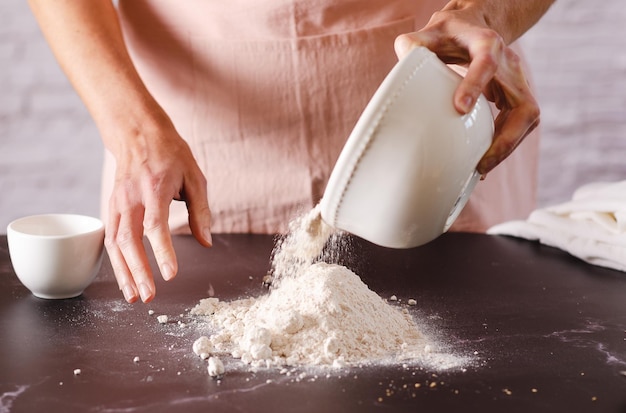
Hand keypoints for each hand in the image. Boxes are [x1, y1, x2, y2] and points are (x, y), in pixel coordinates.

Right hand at [104, 113, 211, 302]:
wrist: (138, 133)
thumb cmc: (172, 155)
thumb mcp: (195, 178)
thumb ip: (201, 212)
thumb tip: (206, 243)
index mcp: (155, 189)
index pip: (156, 226)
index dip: (162, 252)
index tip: (171, 275)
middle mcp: (131, 198)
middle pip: (129, 240)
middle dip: (139, 271)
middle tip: (150, 297)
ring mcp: (117, 203)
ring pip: (115, 243)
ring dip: (124, 272)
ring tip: (134, 297)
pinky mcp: (111, 207)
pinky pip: (110, 238)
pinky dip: (116, 261)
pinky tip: (125, 279)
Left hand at [394, 6, 539, 174]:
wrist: (471, 30)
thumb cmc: (448, 35)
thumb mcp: (429, 32)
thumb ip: (413, 43)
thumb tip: (404, 59)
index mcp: (487, 43)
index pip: (486, 62)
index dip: (475, 84)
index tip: (460, 109)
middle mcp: (509, 64)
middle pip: (524, 105)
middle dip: (506, 137)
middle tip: (482, 162)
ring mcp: (518, 83)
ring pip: (527, 120)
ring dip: (507, 147)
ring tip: (481, 169)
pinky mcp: (516, 98)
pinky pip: (519, 126)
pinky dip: (504, 145)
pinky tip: (483, 162)